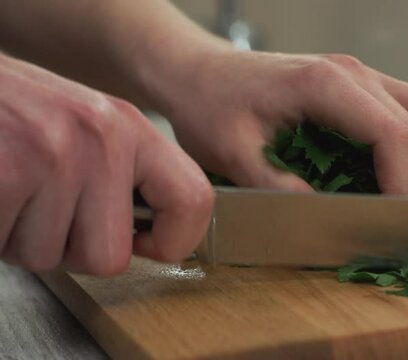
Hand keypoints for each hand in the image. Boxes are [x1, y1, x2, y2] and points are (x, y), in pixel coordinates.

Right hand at [0, 55, 212, 274]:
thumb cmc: (11, 107)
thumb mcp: (84, 122)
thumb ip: (123, 171)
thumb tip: (154, 233)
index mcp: (126, 127)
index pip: (193, 199)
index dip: (174, 241)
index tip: (148, 246)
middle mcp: (100, 140)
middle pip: (110, 256)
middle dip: (70, 249)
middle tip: (44, 211)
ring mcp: (53, 157)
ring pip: (49, 258)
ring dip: (23, 239)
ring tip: (12, 192)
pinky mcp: (8, 173)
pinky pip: (6, 247)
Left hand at [150, 49, 407, 197]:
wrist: (200, 73)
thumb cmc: (211, 106)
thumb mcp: (233, 153)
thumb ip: (277, 185)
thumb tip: (324, 217)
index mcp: (325, 85)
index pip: (393, 134)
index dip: (407, 182)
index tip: (403, 221)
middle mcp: (354, 74)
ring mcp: (361, 75)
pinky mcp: (359, 86)